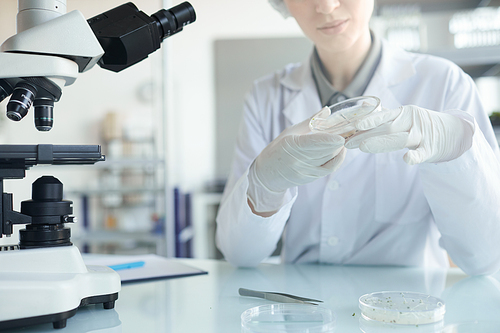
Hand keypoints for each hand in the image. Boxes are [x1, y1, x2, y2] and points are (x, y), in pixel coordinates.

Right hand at [248, 107, 346, 212]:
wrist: (267, 174)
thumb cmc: (277, 150)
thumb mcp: (289, 132)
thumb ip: (310, 122)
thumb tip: (327, 110)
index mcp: (291, 146)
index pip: (313, 143)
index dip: (328, 140)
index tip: (341, 136)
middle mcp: (299, 160)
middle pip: (325, 151)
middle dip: (339, 141)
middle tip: (349, 130)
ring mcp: (306, 171)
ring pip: (329, 159)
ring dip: (339, 149)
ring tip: (345, 138)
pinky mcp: (311, 178)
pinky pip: (329, 168)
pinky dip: (338, 159)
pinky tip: (341, 151)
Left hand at [345, 105, 474, 164]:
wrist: (453, 132)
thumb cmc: (421, 126)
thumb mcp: (405, 117)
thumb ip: (385, 115)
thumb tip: (363, 108)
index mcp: (404, 114)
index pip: (384, 116)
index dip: (369, 120)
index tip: (353, 125)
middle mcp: (412, 123)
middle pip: (387, 129)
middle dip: (366, 136)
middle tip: (348, 143)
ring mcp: (422, 136)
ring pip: (400, 140)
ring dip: (381, 143)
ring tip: (364, 148)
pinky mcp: (431, 149)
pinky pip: (422, 153)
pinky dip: (415, 156)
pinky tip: (406, 159)